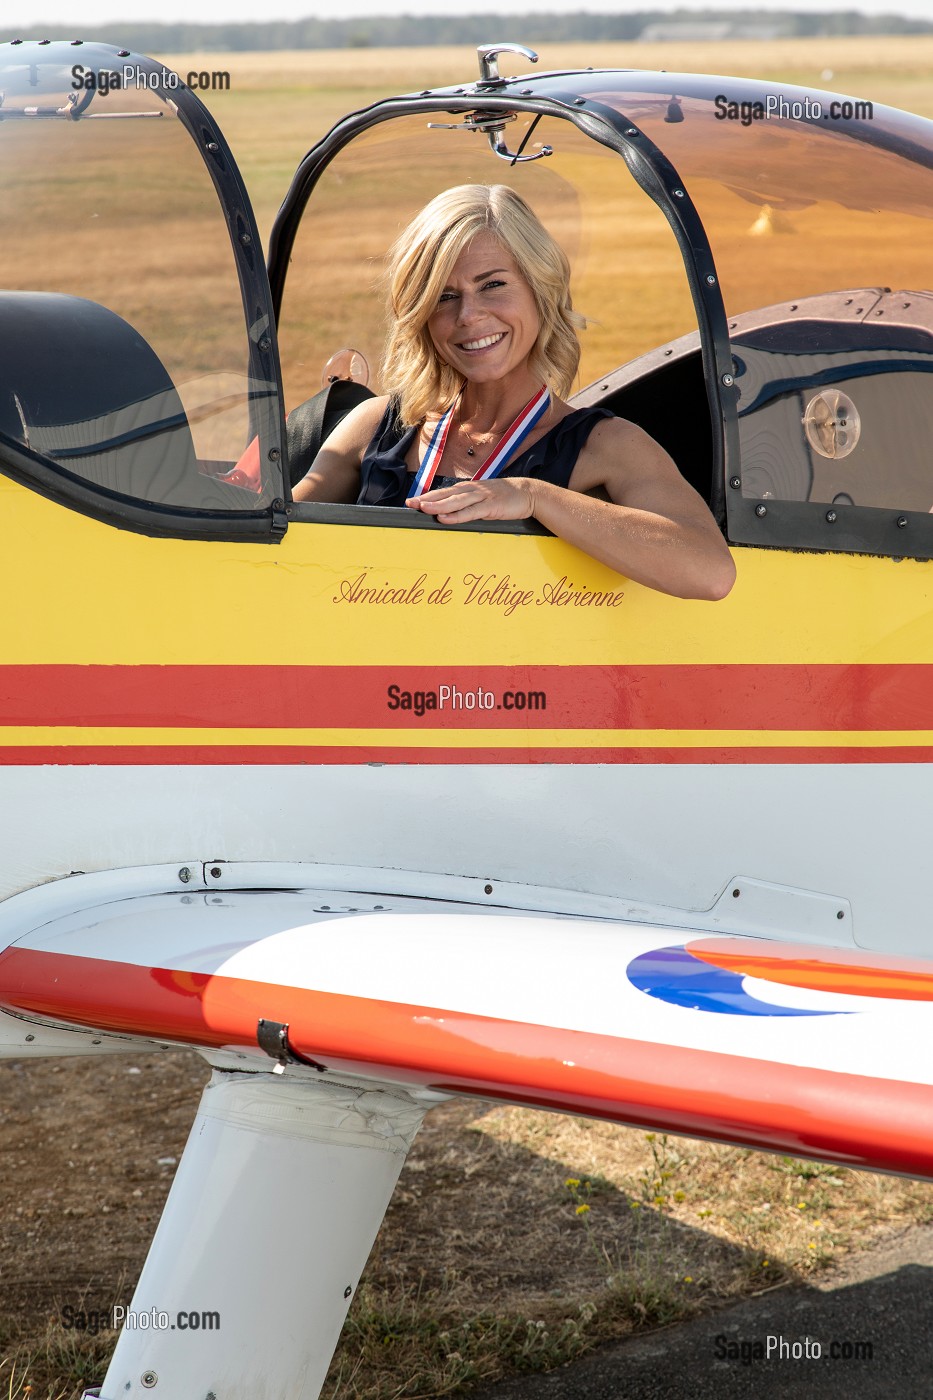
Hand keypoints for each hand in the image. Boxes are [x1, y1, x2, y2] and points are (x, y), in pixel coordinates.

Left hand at [406, 476, 537, 523]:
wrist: (527, 493)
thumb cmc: (504, 497)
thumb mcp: (482, 498)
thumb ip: (467, 503)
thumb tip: (450, 511)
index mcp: (469, 488)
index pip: (444, 492)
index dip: (427, 496)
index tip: (412, 501)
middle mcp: (472, 490)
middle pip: (445, 495)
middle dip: (427, 499)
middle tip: (411, 504)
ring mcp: (481, 497)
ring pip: (456, 502)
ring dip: (438, 505)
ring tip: (423, 509)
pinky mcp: (490, 506)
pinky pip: (470, 512)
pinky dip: (456, 515)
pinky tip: (445, 518)